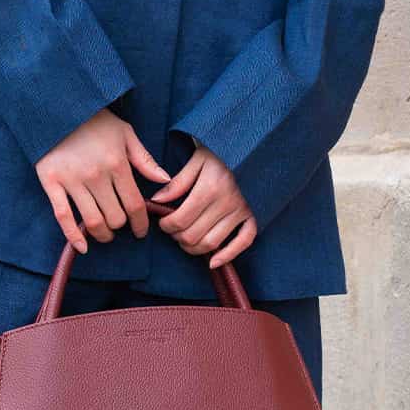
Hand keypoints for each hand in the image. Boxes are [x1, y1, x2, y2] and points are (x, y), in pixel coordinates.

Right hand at [36, 108, 170, 253]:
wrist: (58, 107)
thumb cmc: (95, 120)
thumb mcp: (125, 133)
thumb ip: (145, 160)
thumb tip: (166, 180)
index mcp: (117, 164)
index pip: (135, 205)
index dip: (141, 223)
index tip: (142, 231)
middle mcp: (96, 175)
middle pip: (115, 217)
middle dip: (121, 227)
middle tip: (121, 227)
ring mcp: (72, 181)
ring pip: (92, 221)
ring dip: (102, 235)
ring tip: (106, 235)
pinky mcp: (51, 183)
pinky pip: (63, 216)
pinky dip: (73, 236)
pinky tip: (82, 247)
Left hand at [149, 143, 256, 268]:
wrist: (250, 147)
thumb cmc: (219, 152)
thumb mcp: (195, 160)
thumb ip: (176, 184)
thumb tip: (157, 202)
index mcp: (210, 187)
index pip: (180, 220)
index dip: (166, 226)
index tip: (163, 222)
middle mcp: (227, 202)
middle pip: (193, 236)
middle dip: (177, 238)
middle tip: (172, 231)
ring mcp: (242, 210)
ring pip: (212, 243)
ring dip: (194, 248)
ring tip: (186, 240)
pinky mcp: (253, 215)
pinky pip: (244, 242)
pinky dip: (228, 256)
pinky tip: (213, 262)